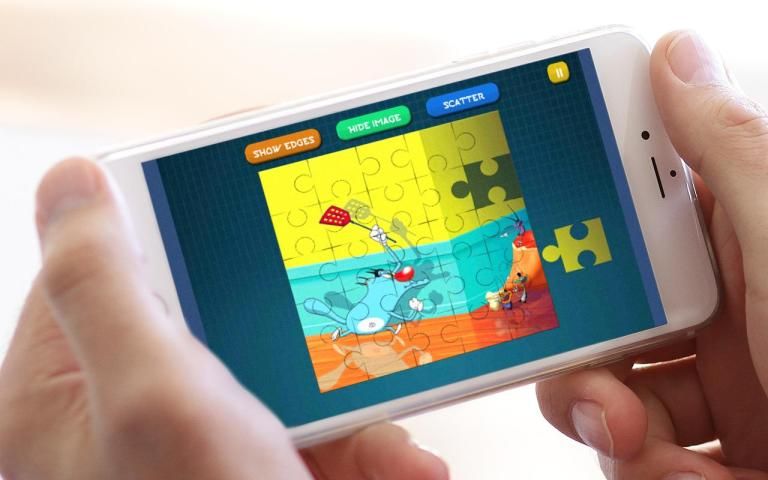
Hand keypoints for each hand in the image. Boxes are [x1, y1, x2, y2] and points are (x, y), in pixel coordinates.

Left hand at [0, 159, 447, 479]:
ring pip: (278, 381)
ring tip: (393, 460)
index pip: (110, 252)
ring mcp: (190, 452)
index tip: (264, 163)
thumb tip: (70, 179)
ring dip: (350, 417)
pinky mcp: (250, 475)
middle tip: (355, 316)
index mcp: (62, 384)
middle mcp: (119, 415)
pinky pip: (311, 439)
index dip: (183, 200)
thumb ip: (103, 282)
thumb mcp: (153, 400)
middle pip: (215, 316)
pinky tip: (398, 474)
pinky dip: (364, 457)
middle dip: (302, 337)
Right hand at [537, 31, 767, 478]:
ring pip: (602, 381)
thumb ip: (732, 156)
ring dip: (604, 415)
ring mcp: (712, 384)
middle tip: (595, 367)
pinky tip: (679, 473)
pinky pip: (628, 446)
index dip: (586, 207)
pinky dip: (639, 465)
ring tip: (639, 440)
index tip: (538, 215)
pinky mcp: (696, 449)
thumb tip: (677, 58)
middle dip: (584, 346)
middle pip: (603, 305)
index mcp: (747, 247)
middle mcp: (725, 311)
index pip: (643, 206)